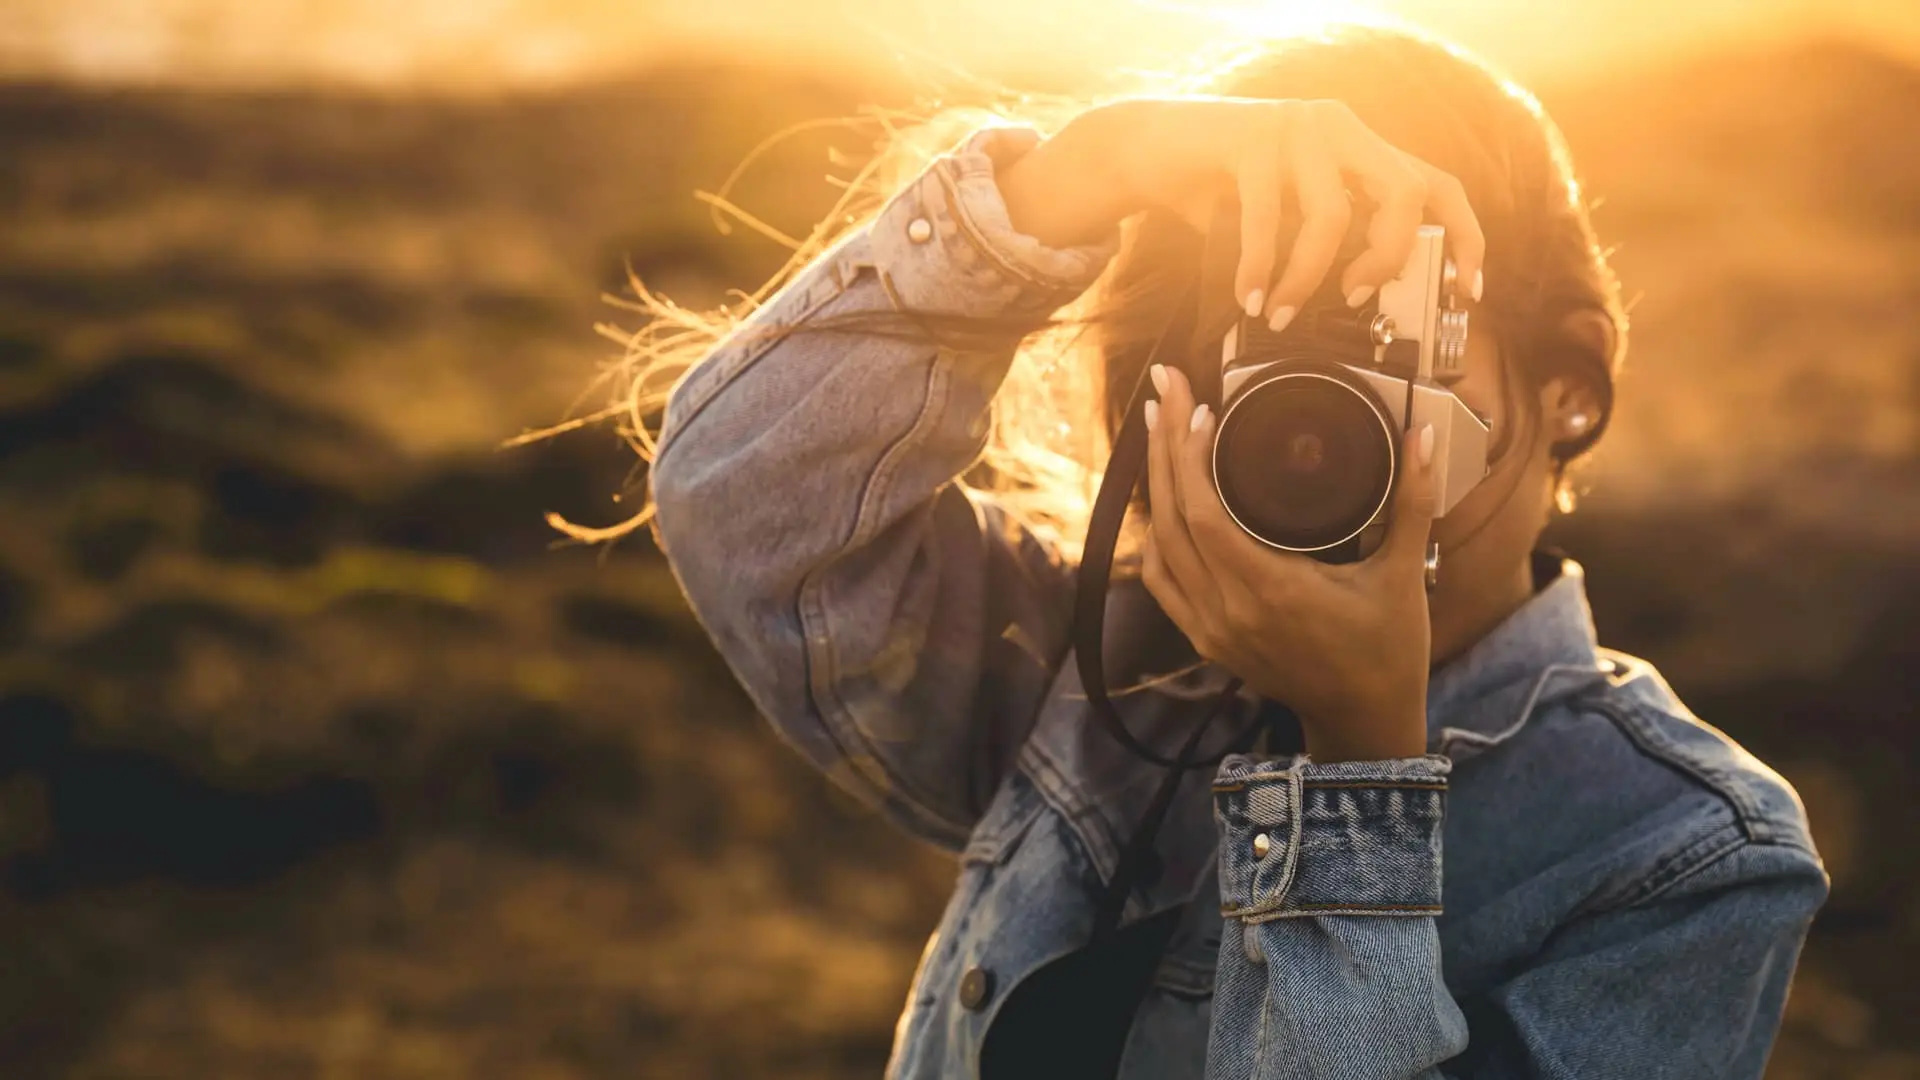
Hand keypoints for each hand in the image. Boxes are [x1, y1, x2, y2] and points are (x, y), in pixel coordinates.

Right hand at [999, 96, 1485, 321]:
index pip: (1436, 184)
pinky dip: (1260, 269)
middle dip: (1388, 257)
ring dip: (1307, 278)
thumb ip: (1324, 242)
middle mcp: (1338, 128)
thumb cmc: (1217, 190)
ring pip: (1331, 214)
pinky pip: (1268, 218)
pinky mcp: (1250, 137)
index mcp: (1357, 147)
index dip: (1465, 237)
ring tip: (1284, 315)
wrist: (1143, 148)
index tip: (1468, 291)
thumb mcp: (1284, 216)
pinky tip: (1248, 297)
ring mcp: (1297, 126)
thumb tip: (1359, 305)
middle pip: (1402, 191)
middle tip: (1357, 299)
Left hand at [1139, 364, 1437, 762]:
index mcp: (1271, 591)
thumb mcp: (1403, 574)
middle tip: (1165, 390)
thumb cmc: (1388, 651)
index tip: (1201, 408)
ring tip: (1160, 429)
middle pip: (1171, 518)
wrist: (1365, 720)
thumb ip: (1412, 502)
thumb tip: (1421, 438)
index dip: (1191, 457)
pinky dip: (1158, 535)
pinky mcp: (1206, 639)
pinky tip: (1164, 499)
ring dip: (1155, 486)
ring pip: (1158, 546)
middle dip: (1164, 447)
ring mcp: (1211, 628)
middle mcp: (1229, 611)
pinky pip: (1161, 579)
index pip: (1204, 514)